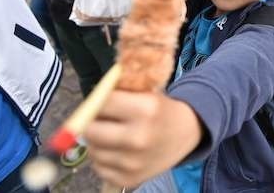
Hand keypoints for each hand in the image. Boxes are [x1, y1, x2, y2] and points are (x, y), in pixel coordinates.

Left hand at [84, 91, 202, 186]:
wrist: (185, 134)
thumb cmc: (160, 110)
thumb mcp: (146, 94)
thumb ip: (117, 95)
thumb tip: (87, 103)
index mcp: (146, 109)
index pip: (101, 102)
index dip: (98, 101)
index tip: (102, 102)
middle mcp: (138, 137)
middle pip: (90, 129)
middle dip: (92, 122)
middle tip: (101, 120)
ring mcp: (133, 162)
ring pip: (92, 150)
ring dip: (97, 142)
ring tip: (113, 135)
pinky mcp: (128, 179)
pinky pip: (99, 167)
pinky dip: (104, 159)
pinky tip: (118, 151)